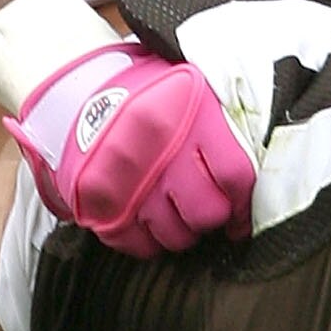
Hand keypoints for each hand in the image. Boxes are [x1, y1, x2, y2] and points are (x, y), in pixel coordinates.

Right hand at [7, 38, 255, 257]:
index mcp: (193, 114)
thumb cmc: (142, 90)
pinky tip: (147, 220)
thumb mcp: (189, 86)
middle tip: (203, 206)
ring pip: (175, 235)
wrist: (76, 89)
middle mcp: (164, 150)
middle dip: (210, 216)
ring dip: (180, 231)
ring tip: (173, 211)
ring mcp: (130, 180)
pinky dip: (147, 240)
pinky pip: (138, 244)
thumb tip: (254, 166)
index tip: (241, 213)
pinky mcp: (101, 203)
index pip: (235, 175)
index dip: (243, 202)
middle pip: (206, 212)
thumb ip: (222, 121)